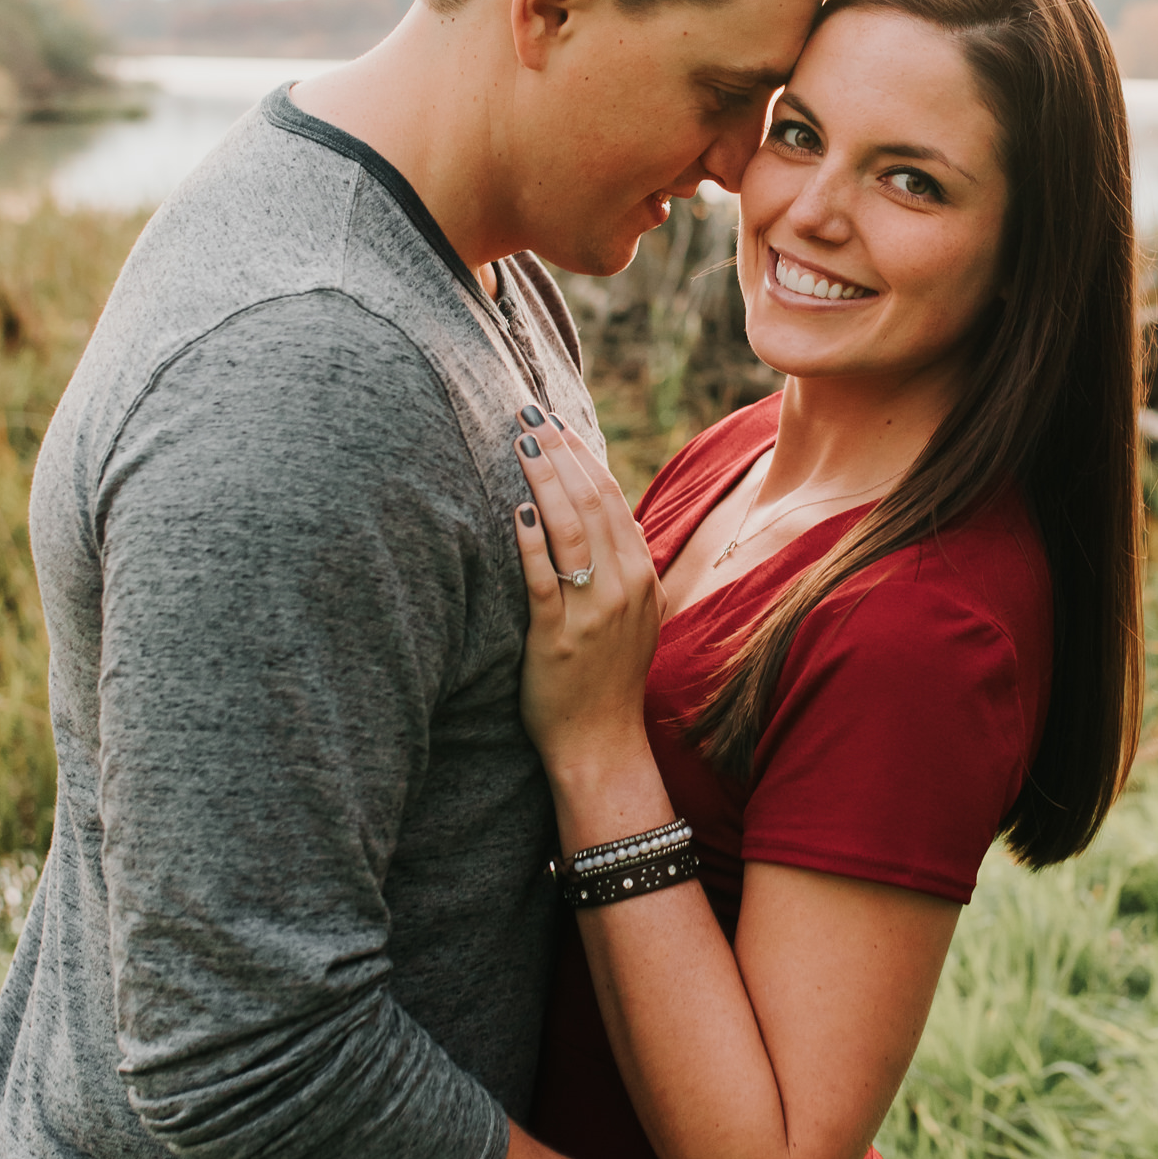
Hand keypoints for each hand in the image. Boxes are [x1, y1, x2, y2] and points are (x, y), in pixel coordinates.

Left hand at [513, 418, 665, 775]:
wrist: (601, 742)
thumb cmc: (606, 675)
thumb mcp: (631, 613)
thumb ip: (618, 565)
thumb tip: (593, 513)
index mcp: (640, 575)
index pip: (611, 499)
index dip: (582, 456)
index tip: (556, 423)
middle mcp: (623, 587)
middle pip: (591, 503)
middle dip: (559, 454)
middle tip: (530, 416)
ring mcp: (592, 612)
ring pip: (570, 531)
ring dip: (545, 481)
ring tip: (520, 445)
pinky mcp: (558, 638)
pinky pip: (544, 580)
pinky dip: (532, 541)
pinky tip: (517, 510)